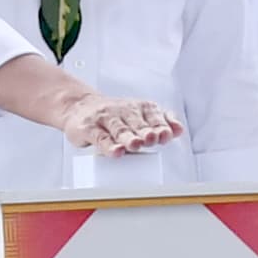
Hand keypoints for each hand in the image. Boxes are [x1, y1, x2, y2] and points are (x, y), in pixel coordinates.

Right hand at [54, 90, 183, 155]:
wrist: (78, 106)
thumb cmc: (113, 115)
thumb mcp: (138, 113)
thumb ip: (160, 121)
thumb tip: (179, 130)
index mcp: (138, 107)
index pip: (152, 116)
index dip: (160, 125)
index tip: (166, 135)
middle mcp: (122, 111)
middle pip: (137, 123)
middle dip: (146, 132)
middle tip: (152, 139)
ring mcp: (105, 118)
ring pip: (119, 129)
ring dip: (128, 137)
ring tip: (135, 145)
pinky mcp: (88, 128)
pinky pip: (99, 137)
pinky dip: (108, 145)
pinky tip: (116, 151)